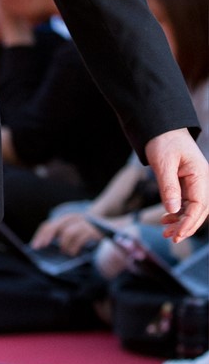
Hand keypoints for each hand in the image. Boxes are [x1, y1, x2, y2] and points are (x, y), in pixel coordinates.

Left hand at [31, 211, 102, 255]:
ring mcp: (83, 222)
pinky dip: (74, 247)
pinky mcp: (91, 229)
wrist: (113, 226)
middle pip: (55, 227)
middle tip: (41, 248)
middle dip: (46, 237)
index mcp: (67, 219)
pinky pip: (79, 238)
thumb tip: (49, 246)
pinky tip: (73, 253)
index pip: (48, 225)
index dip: (40, 235)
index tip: (34, 246)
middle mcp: (73, 218)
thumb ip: (64, 235)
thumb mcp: (76, 230)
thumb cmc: (90, 231)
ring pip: (66, 233)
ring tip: (64, 252)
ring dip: (63, 245)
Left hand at [145, 128, 208, 242]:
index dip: (189, 222)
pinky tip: (167, 219)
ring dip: (182, 222)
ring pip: (193, 208)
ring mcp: (196, 182)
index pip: (200, 204)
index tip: (177, 234)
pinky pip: (187, 202)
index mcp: (200, 174)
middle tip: (170, 238)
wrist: (160, 125)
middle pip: (200, 210)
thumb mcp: (163, 163)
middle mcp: (202, 179)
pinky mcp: (187, 183)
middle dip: (186, 226)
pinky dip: (178, 213)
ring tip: (166, 232)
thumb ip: (169, 187)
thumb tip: (173, 210)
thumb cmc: (163, 140)